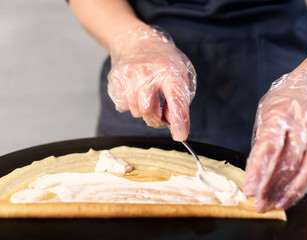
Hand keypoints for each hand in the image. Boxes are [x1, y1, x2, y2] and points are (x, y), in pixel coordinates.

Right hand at [107, 25, 196, 140]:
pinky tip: (136, 92)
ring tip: (148, 96)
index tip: (180, 135)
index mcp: (169, 71)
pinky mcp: (115, 78)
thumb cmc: (164, 63)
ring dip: (144, 110)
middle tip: (160, 111)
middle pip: (147, 110)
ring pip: (135, 111)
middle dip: (155, 118)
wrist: (139, 43)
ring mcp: (128, 74)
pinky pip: (123, 106)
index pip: (175, 99)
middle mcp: (147, 72)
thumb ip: (180, 100)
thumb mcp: (182, 76)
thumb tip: (172, 124)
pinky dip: (132, 105)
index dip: (178, 120)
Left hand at [244, 69, 306, 211]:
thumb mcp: (265, 116)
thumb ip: (263, 142)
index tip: (250, 189)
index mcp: (279, 115)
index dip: (259, 170)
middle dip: (273, 186)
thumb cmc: (284, 104)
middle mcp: (303, 123)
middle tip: (262, 204)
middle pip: (289, 160)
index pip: (268, 147)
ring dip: (296, 189)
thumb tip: (255, 173)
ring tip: (281, 203)